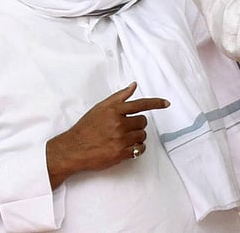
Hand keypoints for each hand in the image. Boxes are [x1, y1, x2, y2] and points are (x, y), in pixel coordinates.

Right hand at [45, 82, 169, 188]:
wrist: (73, 148)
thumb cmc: (86, 128)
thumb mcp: (100, 108)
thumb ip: (119, 97)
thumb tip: (134, 86)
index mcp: (114, 110)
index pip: (140, 104)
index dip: (155, 103)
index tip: (166, 103)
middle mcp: (118, 123)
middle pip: (143, 122)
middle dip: (138, 124)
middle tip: (127, 127)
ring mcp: (120, 139)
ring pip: (142, 136)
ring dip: (137, 137)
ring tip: (124, 138)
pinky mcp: (120, 153)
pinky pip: (139, 149)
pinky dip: (137, 148)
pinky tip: (128, 147)